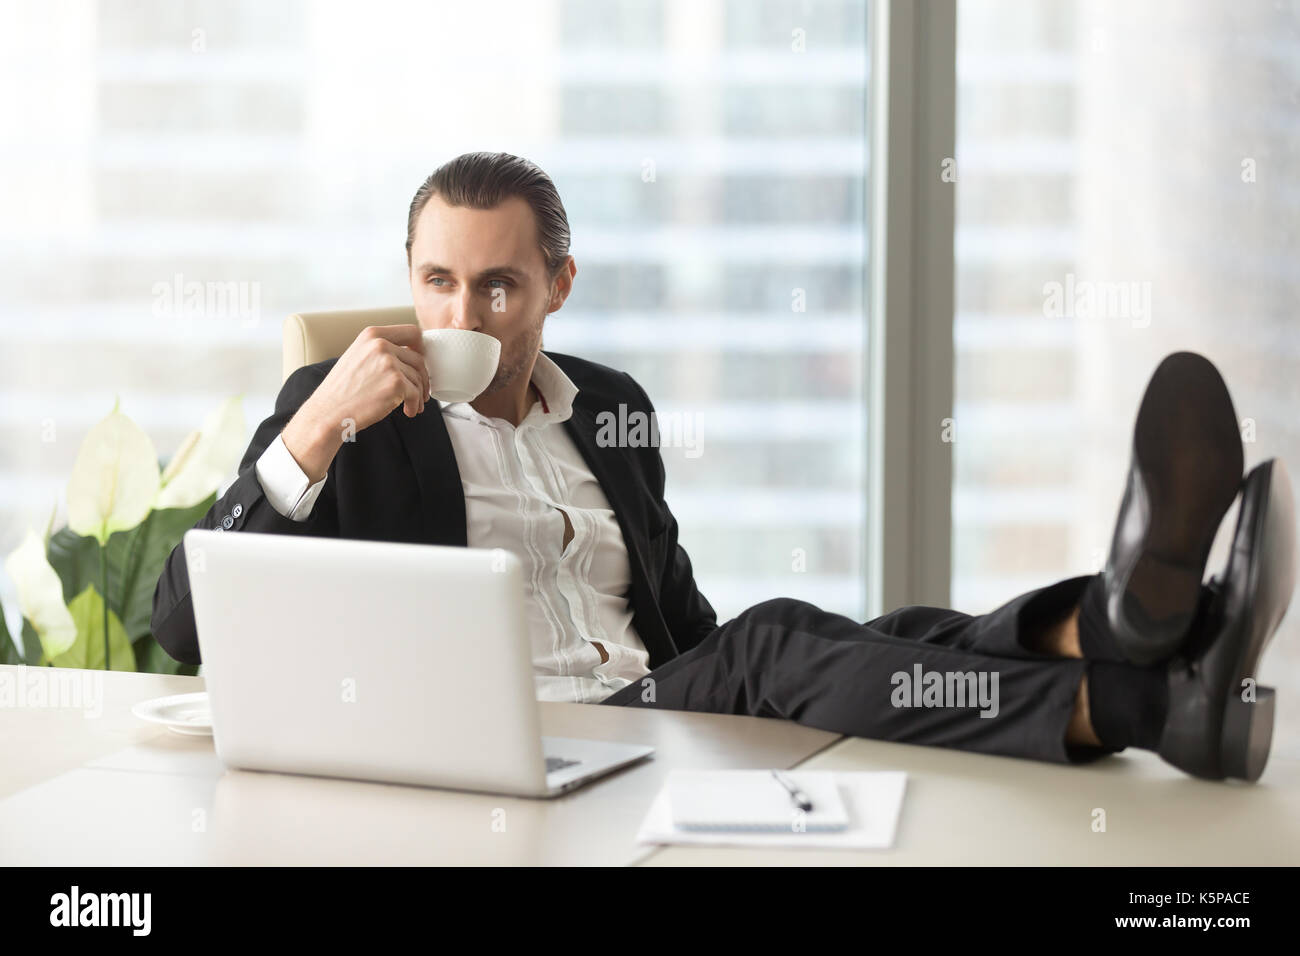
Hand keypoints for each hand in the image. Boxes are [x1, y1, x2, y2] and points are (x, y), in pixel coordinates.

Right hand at [303, 324, 430, 430]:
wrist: (328, 412)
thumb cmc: (341, 391)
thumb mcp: (357, 356)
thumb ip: (379, 351)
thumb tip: (407, 356)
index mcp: (372, 335)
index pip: (411, 332)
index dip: (421, 348)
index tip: (421, 362)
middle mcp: (381, 345)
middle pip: (418, 359)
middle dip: (422, 378)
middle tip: (420, 391)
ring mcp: (389, 363)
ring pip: (418, 378)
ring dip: (418, 394)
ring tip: (412, 405)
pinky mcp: (396, 383)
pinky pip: (416, 394)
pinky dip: (415, 405)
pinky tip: (408, 411)